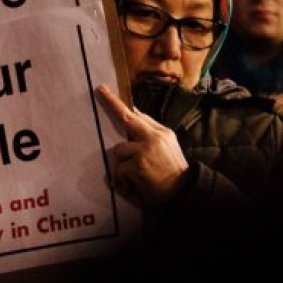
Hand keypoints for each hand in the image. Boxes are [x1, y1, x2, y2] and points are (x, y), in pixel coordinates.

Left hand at [96, 84, 189, 204]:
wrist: (182, 192)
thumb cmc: (172, 172)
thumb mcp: (168, 147)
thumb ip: (151, 134)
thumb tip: (133, 117)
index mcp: (162, 132)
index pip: (139, 115)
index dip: (121, 104)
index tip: (106, 91)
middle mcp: (154, 137)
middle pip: (127, 118)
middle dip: (112, 103)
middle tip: (100, 90)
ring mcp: (145, 150)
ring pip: (119, 150)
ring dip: (122, 165)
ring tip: (134, 176)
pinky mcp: (137, 165)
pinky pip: (120, 169)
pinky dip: (123, 180)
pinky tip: (135, 185)